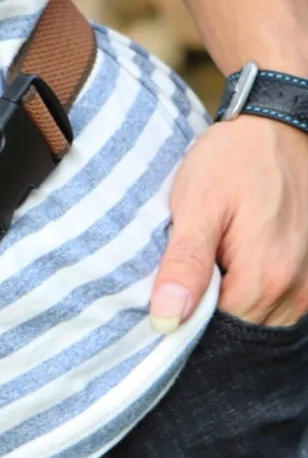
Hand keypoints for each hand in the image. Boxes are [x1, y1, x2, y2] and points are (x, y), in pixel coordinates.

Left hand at [150, 116, 307, 330]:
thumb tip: (166, 320)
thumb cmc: (233, 160)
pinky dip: (247, 295)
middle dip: (205, 318)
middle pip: (237, 332)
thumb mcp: (197, 206)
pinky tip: (228, 267)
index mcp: (265, 279)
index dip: (183, 325)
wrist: (277, 121)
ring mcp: (307, 283)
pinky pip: (272, 304)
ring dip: (227, 305)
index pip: (213, 336)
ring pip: (255, 321)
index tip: (163, 301)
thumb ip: (184, 265)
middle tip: (181, 281)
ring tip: (209, 267)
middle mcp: (295, 290)